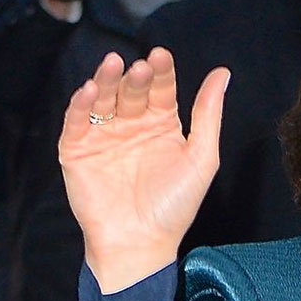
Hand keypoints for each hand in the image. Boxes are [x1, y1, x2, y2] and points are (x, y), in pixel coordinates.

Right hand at [59, 47, 229, 292]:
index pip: (161, 88)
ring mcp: (103, 135)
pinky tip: (89, 91)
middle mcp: (132, 125)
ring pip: (103, 98)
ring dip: (106, 81)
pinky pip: (77, 121)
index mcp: (161, 124)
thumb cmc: (173, 207)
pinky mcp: (77, 149)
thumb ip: (209, 115)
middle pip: (131, 90)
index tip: (162, 56)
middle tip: (141, 68)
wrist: (139, 244)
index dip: (161, 71)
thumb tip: (222, 73)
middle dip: (136, 77)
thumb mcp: (201, 159)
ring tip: (112, 65)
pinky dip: (81, 105)